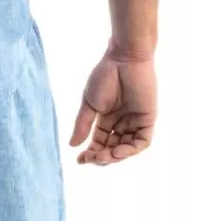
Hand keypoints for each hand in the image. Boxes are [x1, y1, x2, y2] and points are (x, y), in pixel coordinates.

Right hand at [70, 41, 156, 164]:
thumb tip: (72, 145)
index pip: (100, 141)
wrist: (123, 59)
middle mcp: (122, 122)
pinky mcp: (147, 119)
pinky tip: (118, 151)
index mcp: (107, 118)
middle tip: (92, 159)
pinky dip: (131, 149)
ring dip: (116, 156)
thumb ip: (83, 124)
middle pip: (113, 147)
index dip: (91, 152)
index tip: (80, 160)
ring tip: (104, 157)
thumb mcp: (90, 103)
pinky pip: (142, 141)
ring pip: (127, 147)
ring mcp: (135, 121)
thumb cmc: (105, 76)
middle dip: (102, 156)